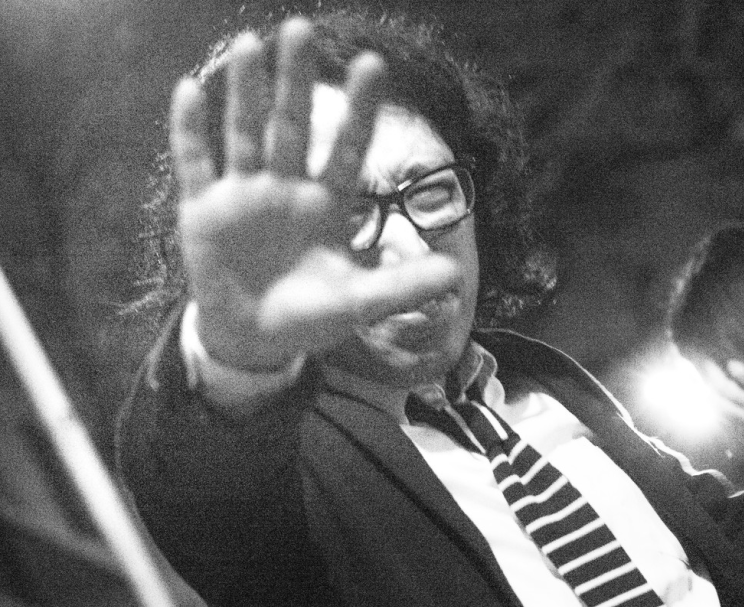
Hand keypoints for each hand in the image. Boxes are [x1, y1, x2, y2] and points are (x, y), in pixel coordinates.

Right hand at [171, 18, 458, 369]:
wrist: (255, 340)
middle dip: (295, 81)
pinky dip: (190, 130)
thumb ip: (402, 285)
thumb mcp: (358, 303)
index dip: (360, 109)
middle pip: (291, 125)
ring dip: (245, 91)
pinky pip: (196, 163)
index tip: (374, 64)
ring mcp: (245, 194)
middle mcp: (287, 188)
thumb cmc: (311, 317)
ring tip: (249, 44)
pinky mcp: (204, 209)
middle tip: (301, 29)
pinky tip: (188, 90)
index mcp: (327, 203)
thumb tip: (456, 275)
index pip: (347, 146)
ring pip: (245, 132)